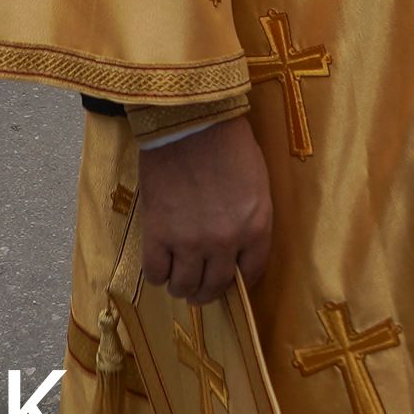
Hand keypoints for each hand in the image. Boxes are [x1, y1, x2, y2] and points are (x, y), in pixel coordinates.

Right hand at [135, 116, 275, 307]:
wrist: (191, 121)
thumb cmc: (229, 144)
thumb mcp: (257, 184)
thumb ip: (251, 219)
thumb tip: (239, 243)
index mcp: (256, 228)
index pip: (251, 274)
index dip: (238, 281)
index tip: (229, 279)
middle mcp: (225, 243)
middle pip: (215, 286)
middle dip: (207, 292)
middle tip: (199, 287)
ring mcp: (190, 242)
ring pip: (184, 286)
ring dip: (181, 287)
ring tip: (177, 278)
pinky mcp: (158, 234)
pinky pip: (155, 272)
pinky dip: (157, 274)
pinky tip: (160, 265)